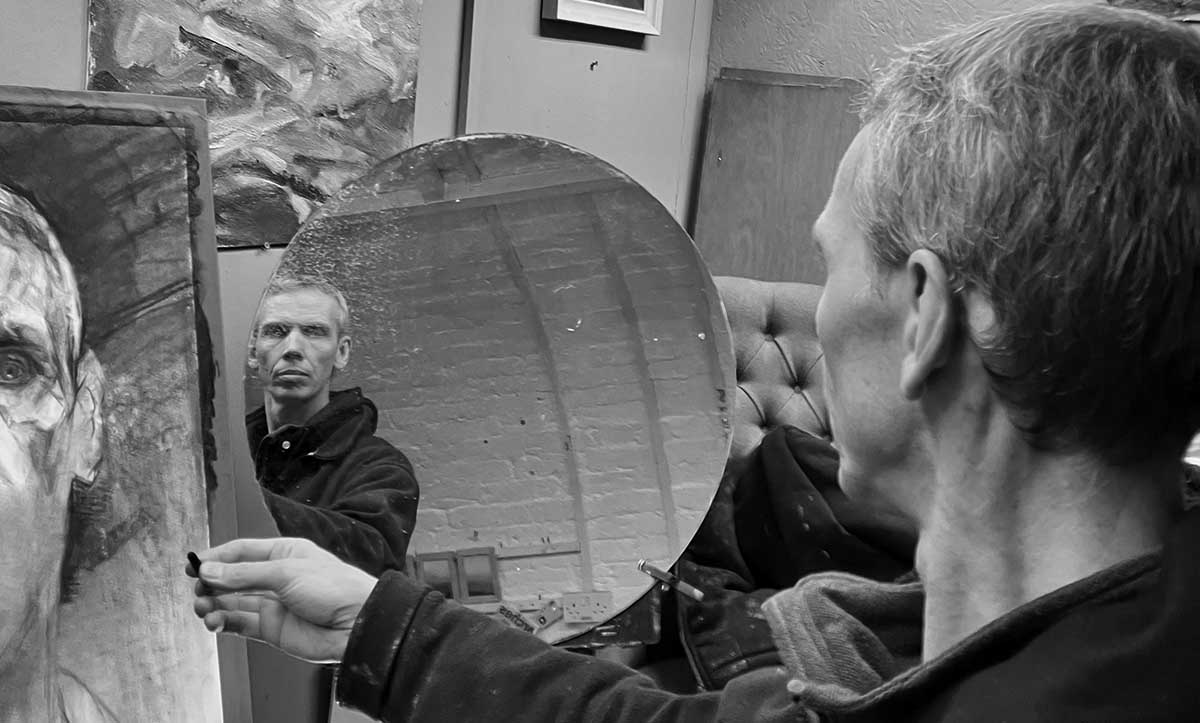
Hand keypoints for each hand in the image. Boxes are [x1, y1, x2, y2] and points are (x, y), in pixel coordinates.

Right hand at [189, 537, 377, 662]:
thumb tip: (209, 570)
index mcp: (284, 553)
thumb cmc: (333, 587)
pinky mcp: (272, 628)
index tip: (193, 565)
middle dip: (211, 583)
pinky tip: (214, 622)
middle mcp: (276, 577)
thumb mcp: (286, 572)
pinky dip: (223, 622)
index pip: (241, 551)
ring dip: (213, 604)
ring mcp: (274, 604)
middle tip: (197, 590)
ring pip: (233, 602)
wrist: (356, 624)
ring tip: (202, 608)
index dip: (216, 557)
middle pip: (233, 577)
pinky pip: (240, 623)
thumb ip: (244, 574)